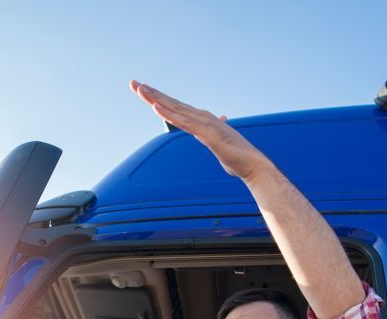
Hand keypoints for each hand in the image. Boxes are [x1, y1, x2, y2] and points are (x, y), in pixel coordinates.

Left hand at [129, 80, 270, 180]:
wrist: (253, 165)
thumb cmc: (238, 157)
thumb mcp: (220, 144)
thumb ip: (214, 135)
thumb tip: (216, 127)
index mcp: (203, 120)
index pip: (177, 107)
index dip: (160, 98)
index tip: (144, 91)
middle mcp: (202, 117)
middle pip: (172, 103)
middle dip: (152, 93)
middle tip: (134, 83)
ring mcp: (204, 124)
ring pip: (175, 109)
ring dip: (156, 99)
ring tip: (140, 90)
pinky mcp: (207, 134)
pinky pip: (184, 123)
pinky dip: (169, 114)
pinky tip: (156, 108)